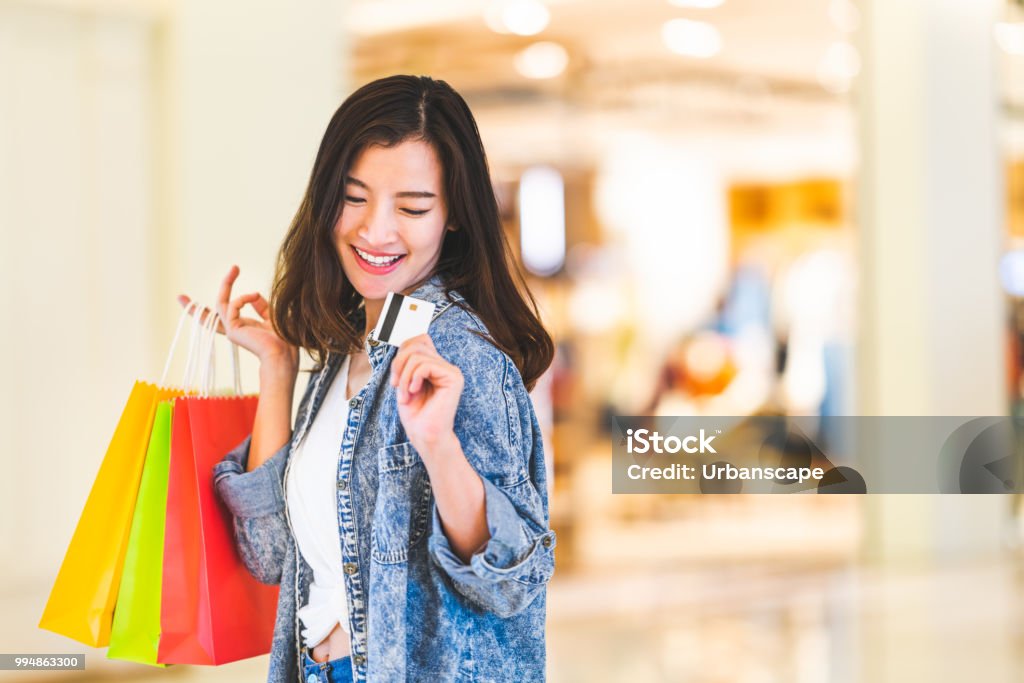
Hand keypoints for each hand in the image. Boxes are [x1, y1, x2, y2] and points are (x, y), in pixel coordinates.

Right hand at [177, 265, 297, 371]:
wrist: (284, 354)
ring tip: (235, 268)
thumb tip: (254, 294)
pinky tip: (254, 295)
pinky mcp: (232, 329)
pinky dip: (242, 298)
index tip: (226, 287)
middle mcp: (236, 328)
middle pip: (218, 307)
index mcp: (245, 327)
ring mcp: (233, 330)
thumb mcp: (273, 317)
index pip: (230, 312)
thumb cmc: (283, 339)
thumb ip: (262, 307)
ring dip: (226, 283)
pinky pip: (231, 305)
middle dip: (223, 285)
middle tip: (235, 267)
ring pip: (220, 303)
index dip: (229, 299)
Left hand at [390, 334, 463, 453]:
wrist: (425, 436)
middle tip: (396, 385)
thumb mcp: (404, 381)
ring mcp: (451, 371)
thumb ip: (407, 361)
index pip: (420, 340)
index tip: (396, 376)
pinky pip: (425, 365)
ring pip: (418, 355)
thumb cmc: (415, 414)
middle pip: (417, 344)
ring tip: (405, 395)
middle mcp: (445, 366)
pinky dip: (413, 378)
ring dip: (404, 376)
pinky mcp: (453, 378)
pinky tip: (414, 392)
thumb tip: (405, 342)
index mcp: (435, 366)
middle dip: (399, 363)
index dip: (403, 351)